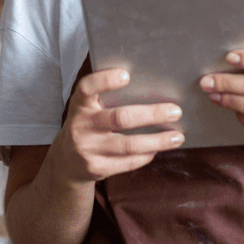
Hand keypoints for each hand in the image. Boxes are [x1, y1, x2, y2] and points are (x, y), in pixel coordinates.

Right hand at [60, 68, 184, 182]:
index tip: (127, 74)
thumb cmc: (88, 124)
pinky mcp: (96, 169)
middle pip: (120, 118)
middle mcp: (81, 126)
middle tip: (176, 111)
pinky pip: (127, 162)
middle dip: (151, 114)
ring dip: (157, 140)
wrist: (66, 162)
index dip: (105, 80)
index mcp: (79, 104)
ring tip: (177, 136)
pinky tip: (158, 149)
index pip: (87, 88)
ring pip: (128, 145)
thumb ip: (106, 96)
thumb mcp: (88, 107)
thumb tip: (150, 85)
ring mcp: (87, 149)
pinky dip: (146, 155)